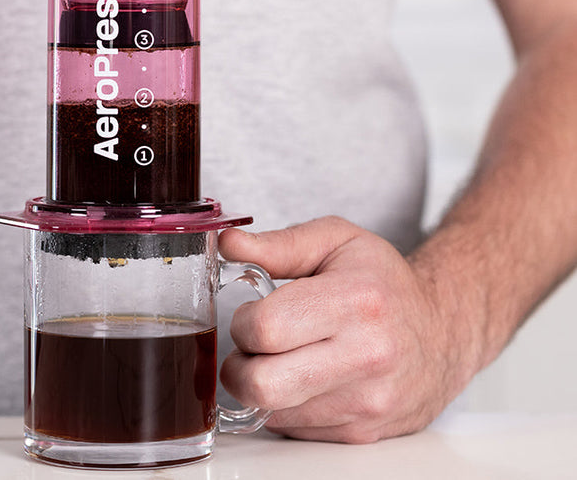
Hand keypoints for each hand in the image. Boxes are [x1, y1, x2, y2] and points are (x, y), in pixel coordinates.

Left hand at [218, 218, 477, 442]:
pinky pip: (296, 431)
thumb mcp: (335, 240)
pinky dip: (285, 407)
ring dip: (260, 387)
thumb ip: (278, 244)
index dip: (242, 321)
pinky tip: (302, 378)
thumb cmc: (384, 282)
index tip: (251, 314)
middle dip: (237, 366)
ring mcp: (367, 403)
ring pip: (274, 413)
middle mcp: (366, 357)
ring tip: (278, 358)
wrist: (444, 330)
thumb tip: (229, 244)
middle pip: (263, 384)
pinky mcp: (364, 433)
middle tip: (248, 347)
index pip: (266, 329)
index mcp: (356, 301)